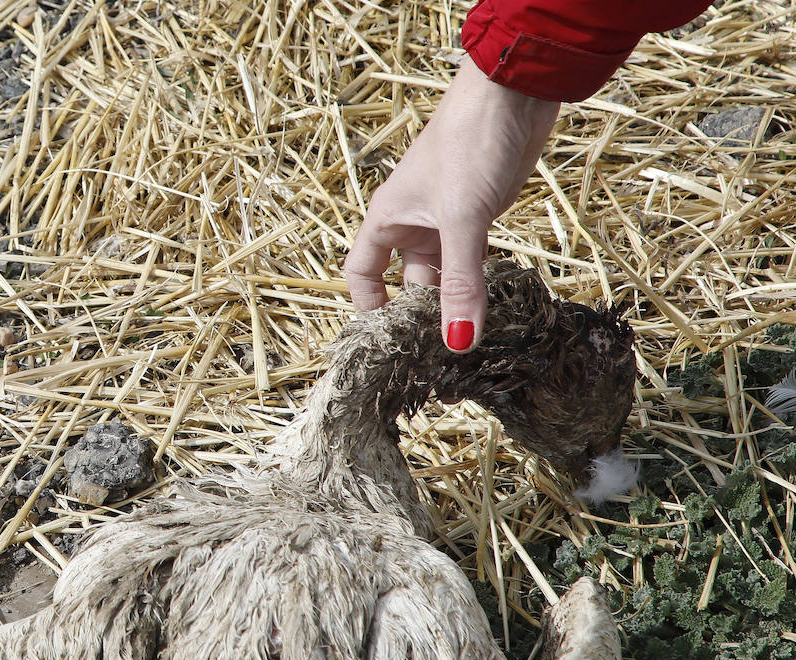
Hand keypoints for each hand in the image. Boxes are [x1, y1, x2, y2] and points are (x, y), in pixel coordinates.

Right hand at [344, 58, 558, 351]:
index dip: (370, 306)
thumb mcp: (462, 219)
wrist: (513, 92)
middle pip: (407, 282)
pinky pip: (470, 262)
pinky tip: (491, 306)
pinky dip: (477, 284)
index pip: (362, 273)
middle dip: (420, 314)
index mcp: (388, 220)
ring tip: (468, 338)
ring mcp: (447, 221)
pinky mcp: (479, 217)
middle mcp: (412, 224)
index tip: (389, 340)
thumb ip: (460, 283)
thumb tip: (458, 342)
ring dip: (454, 302)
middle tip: (440, 350)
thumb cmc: (469, 141)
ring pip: (443, 274)